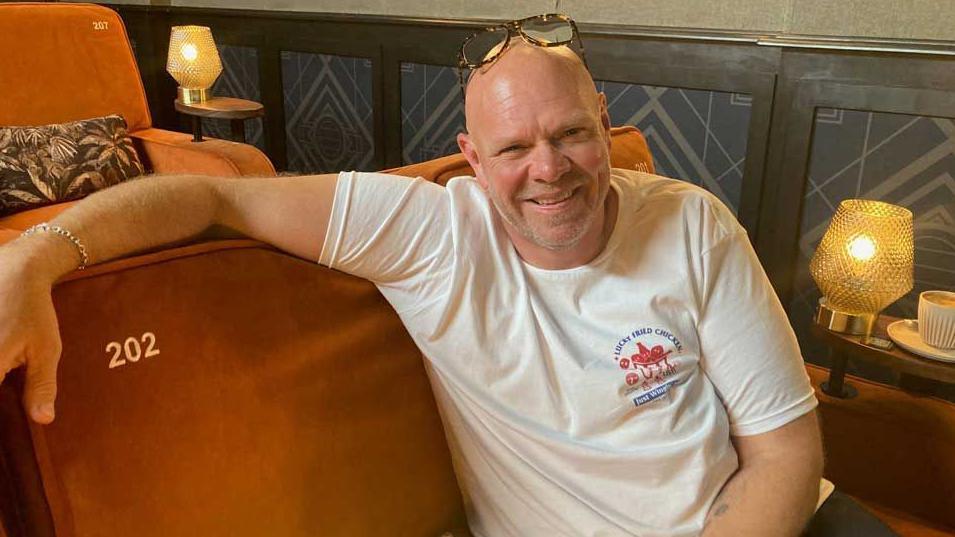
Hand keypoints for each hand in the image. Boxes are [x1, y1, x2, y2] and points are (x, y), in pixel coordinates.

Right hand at [0, 251, 61, 423]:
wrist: (15, 269)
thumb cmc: (34, 310)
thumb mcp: (46, 349)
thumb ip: (41, 386)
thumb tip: (44, 420)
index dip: (3, 414)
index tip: (10, 407)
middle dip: (0, 376)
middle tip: (11, 369)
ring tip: (9, 359)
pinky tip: (4, 352)